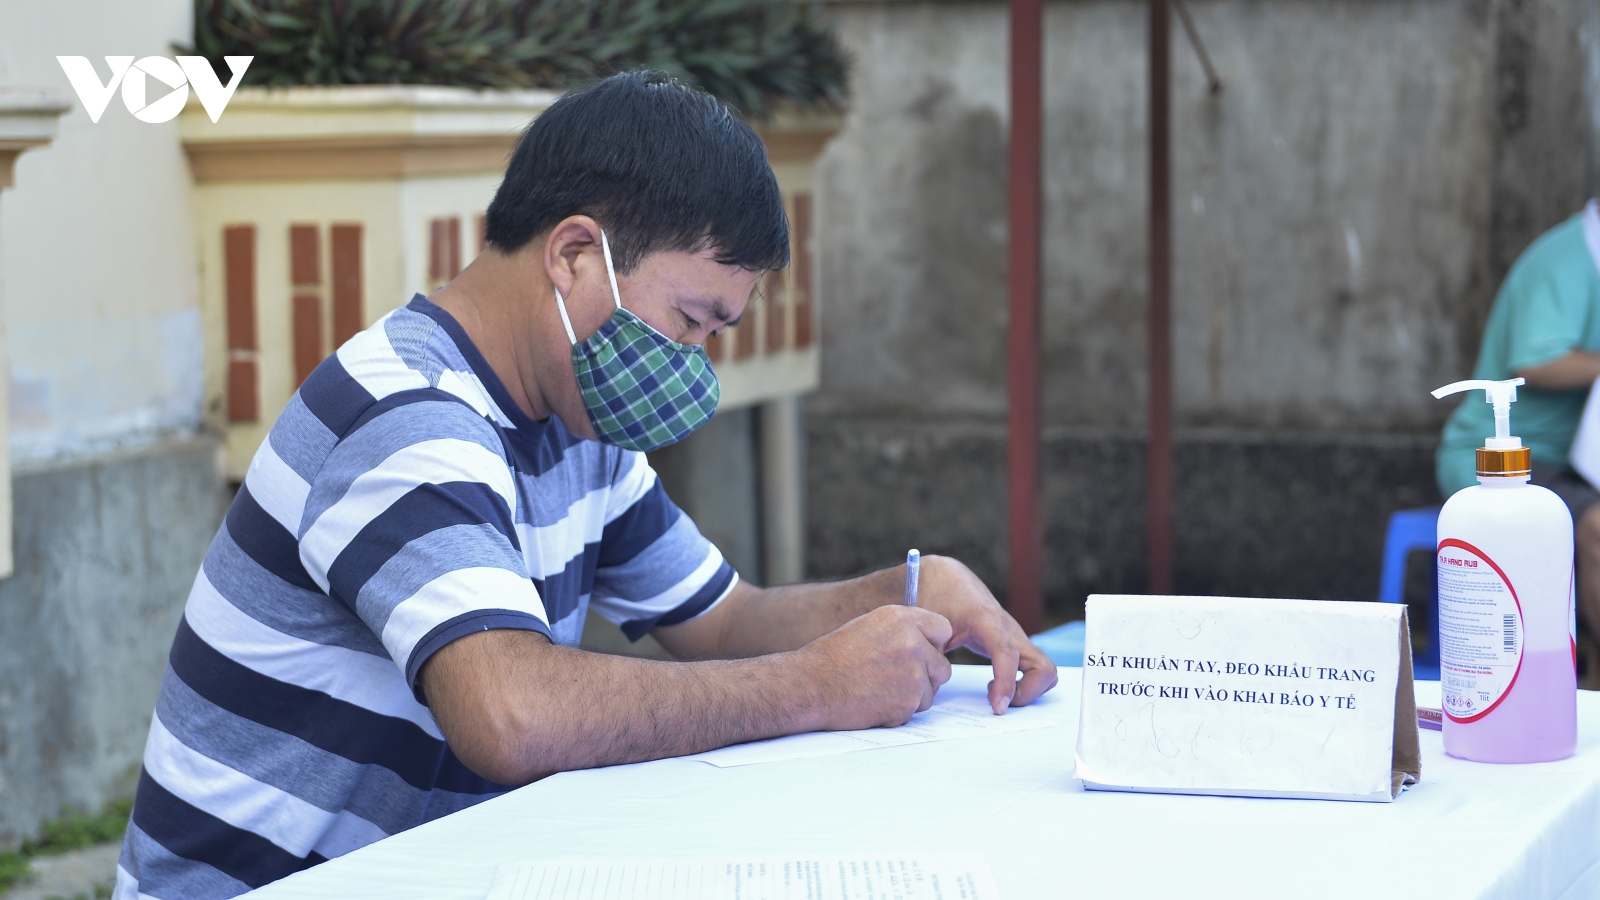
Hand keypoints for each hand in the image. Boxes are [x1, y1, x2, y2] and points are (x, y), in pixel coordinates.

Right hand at [797, 605, 953, 730]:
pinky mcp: (908, 702)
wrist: (811, 685)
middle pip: (942, 666)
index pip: (943, 629)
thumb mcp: (869, 626)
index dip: (933, 643)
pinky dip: (899, 712)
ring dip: (912, 696)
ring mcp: (913, 674)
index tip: (922, 652)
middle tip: (897, 679)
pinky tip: (875, 702)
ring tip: (880, 690)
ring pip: (931, 691)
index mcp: (901, 619)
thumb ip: (902, 630)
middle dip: (926, 675)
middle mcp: (912, 643)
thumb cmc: (833, 657)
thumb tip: (927, 642)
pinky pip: (916, 711)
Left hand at [914, 556, 1058, 713]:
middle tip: (997, 702)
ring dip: (1028, 690)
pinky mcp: (1013, 642)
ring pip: (1044, 669)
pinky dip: (1024, 683)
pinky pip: (1033, 667)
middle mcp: (1009, 628)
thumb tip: (931, 683)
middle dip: (1027, 694)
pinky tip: (995, 686)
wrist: (943, 576)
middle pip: (1043, 667)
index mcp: (987, 620)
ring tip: (995, 693)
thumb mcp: (927, 625)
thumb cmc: (934, 597)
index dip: (1006, 685)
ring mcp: (1014, 636)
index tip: (997, 708)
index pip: (1008, 655)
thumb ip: (929, 653)